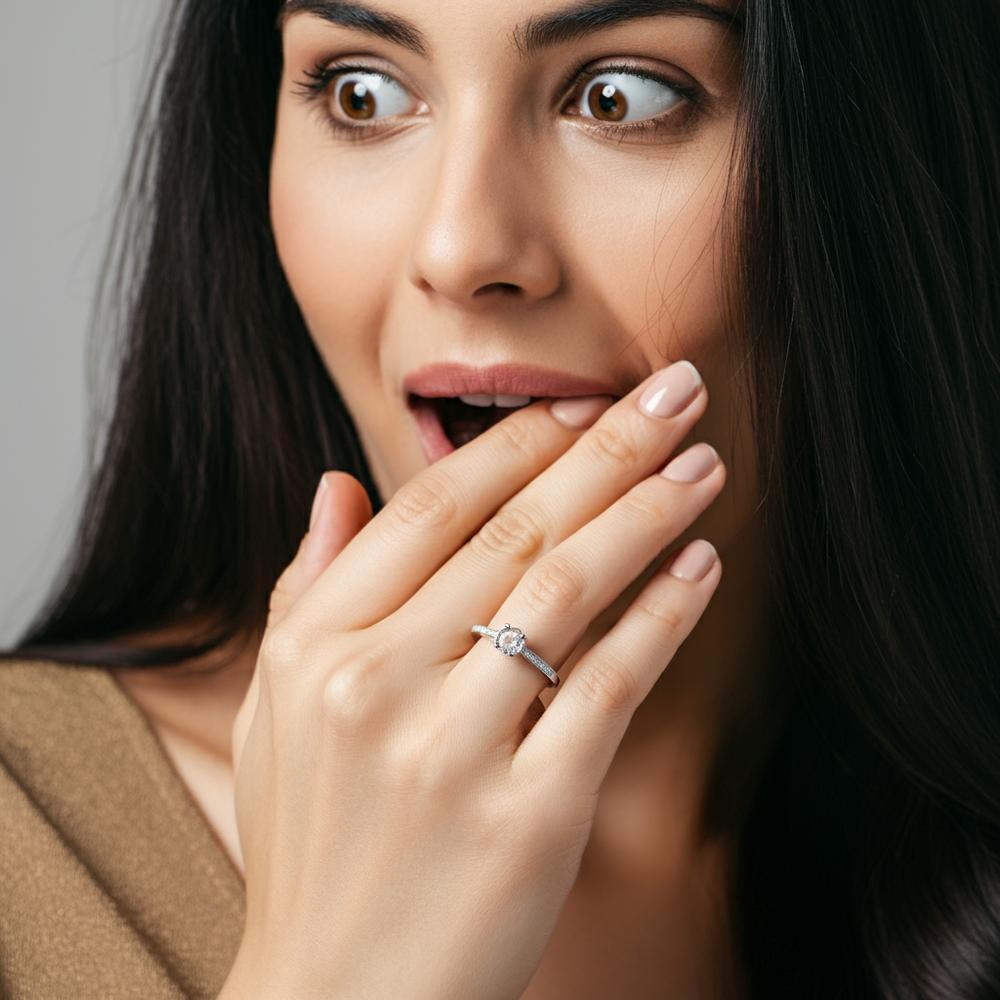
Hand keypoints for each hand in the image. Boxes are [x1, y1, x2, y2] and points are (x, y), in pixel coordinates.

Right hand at [221, 361, 724, 999]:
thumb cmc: (312, 847)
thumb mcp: (275, 711)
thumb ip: (303, 589)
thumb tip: (335, 485)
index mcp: (316, 649)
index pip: (427, 509)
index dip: (514, 446)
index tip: (580, 406)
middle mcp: (378, 685)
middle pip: (512, 532)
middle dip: (606, 450)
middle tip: (672, 392)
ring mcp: (453, 751)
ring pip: (566, 592)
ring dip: (647, 515)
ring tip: (704, 466)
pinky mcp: (529, 815)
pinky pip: (608, 688)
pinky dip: (662, 619)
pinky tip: (699, 569)